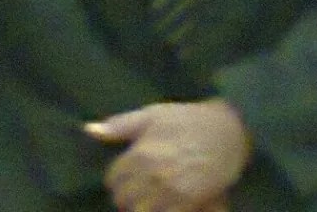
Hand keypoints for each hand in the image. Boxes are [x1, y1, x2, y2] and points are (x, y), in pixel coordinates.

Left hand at [84, 99, 250, 211]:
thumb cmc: (188, 120)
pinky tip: (164, 203)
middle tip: (139, 186)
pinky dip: (159, 211)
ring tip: (150, 196)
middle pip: (123, 201)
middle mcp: (152, 177)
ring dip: (141, 206)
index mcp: (141, 154)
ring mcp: (170, 194)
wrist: (228, 131)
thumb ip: (120, 125)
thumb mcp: (154, 114)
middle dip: (127, 194)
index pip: (113, 180)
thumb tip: (88, 130)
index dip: (118, 177)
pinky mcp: (187, 205)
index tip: (127, 173)